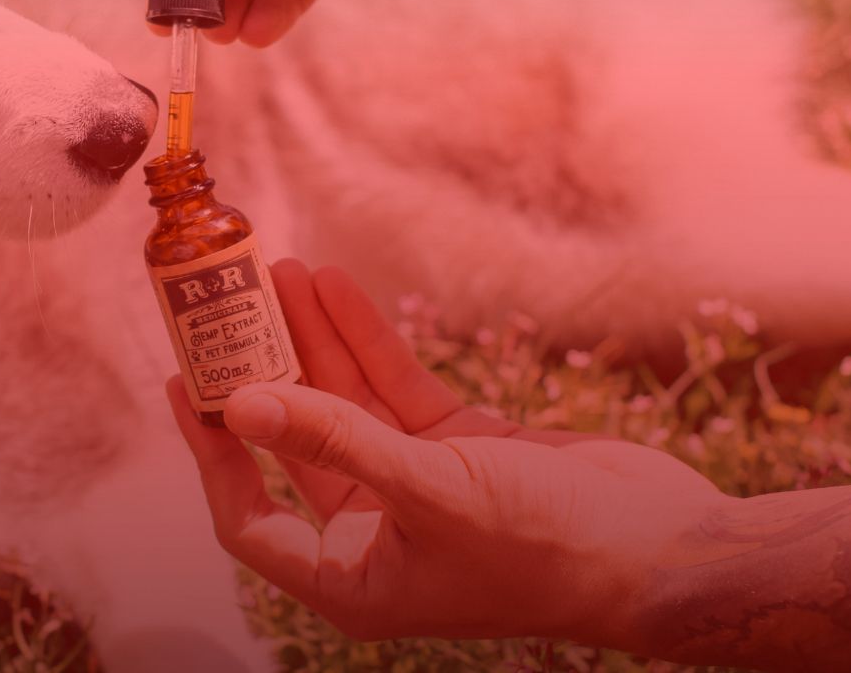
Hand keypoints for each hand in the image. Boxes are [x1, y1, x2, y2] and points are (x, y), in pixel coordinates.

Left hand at [167, 260, 728, 646]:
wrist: (663, 549)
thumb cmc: (545, 550)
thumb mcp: (428, 491)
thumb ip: (335, 441)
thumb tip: (244, 404)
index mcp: (353, 581)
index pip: (250, 518)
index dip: (213, 452)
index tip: (187, 383)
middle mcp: (377, 537)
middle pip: (294, 444)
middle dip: (264, 373)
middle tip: (226, 307)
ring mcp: (419, 489)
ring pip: (345, 404)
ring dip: (314, 341)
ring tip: (281, 271)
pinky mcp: (463, 450)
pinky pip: (397, 388)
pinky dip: (369, 340)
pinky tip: (338, 287)